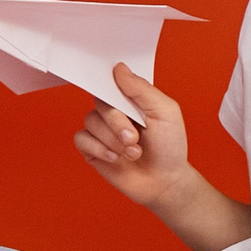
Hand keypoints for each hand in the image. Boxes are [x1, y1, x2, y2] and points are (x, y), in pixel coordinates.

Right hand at [72, 64, 193, 207]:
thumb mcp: (165, 112)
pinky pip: (81, 139)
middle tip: (134, 139)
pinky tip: (115, 158)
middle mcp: (114, 111)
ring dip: (113, 140)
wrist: (165, 182)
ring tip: (133, 153)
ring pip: (91, 121)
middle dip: (118, 123)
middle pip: (101, 103)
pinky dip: (99, 149)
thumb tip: (119, 69)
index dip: (111, 86)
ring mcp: (102, 130)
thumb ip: (142, 89)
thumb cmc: (169, 147)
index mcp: (131, 99)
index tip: (117, 97)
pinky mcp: (92, 149)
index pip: (112, 82)